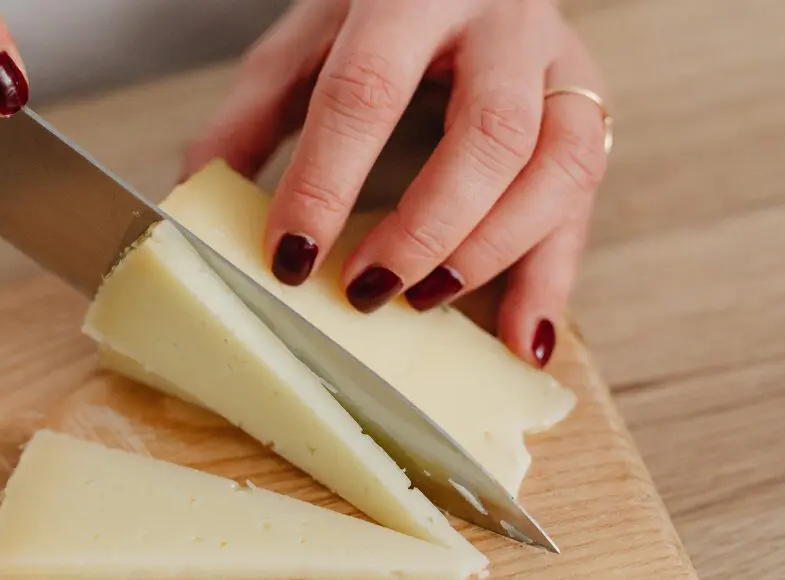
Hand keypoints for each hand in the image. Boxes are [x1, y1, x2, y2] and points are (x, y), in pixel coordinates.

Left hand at [183, 0, 609, 368]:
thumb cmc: (383, 6)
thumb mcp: (306, 43)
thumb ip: (252, 115)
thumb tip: (194, 201)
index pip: (368, 91)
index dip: (328, 180)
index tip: (289, 256)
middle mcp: (502, 23)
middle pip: (490, 135)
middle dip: (426, 227)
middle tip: (366, 290)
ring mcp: (559, 63)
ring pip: (558, 167)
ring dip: (492, 252)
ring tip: (423, 304)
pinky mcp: (589, 107)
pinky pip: (585, 200)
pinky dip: (554, 278)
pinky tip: (522, 341)